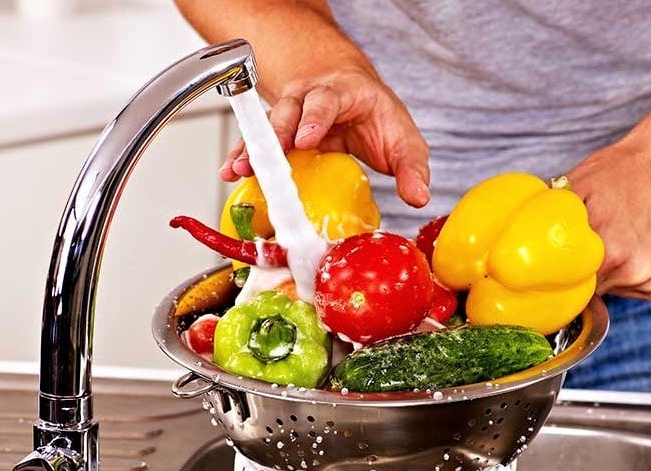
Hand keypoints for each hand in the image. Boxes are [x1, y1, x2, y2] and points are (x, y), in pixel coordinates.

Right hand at [219, 67, 430, 207]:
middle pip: (288, 109)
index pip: (326, 101)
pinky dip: (243, 156)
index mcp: (343, 93)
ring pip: (267, 126)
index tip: (306, 139)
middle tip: (268, 158)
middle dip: (276, 134)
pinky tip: (231, 172)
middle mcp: (310, 97)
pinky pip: (257, 143)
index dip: (314, 119)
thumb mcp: (402, 138)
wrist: (353, 96)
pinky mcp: (278, 133)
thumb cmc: (376, 117)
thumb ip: (412, 167)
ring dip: (254, 148)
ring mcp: (290, 113)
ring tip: (241, 169)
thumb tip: (418, 197)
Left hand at [565, 135, 650, 301]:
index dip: (562, 277)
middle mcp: (634, 270)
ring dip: (611, 273)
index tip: (559, 266)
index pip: (570, 287)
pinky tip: (637, 248)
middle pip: (591, 290)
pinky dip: (634, 277)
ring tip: (620, 237)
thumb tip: (522, 239)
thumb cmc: (626, 168)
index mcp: (607, 252)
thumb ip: (550, 218)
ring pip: (614, 290)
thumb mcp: (578, 184)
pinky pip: (638, 292)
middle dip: (585, 271)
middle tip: (593, 241)